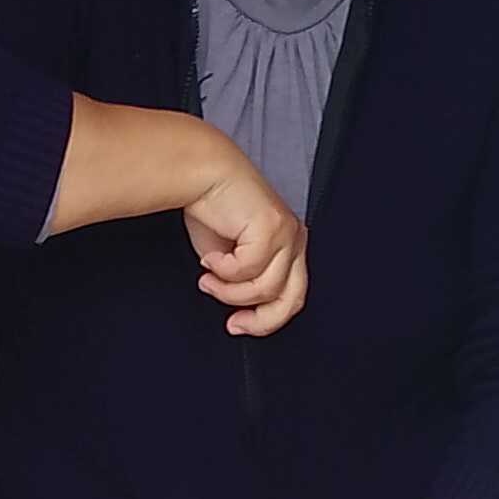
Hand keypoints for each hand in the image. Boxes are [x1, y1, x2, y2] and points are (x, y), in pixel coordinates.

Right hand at [182, 143, 306, 335]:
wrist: (203, 173)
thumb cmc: (213, 208)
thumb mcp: (230, 258)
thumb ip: (242, 283)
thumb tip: (238, 309)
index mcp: (290, 247)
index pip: (291, 298)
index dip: (265, 321)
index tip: (237, 325)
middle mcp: (295, 240)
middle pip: (290, 300)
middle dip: (259, 320)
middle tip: (232, 321)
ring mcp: (288, 234)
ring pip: (266, 289)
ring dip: (229, 291)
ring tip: (208, 277)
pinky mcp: (273, 228)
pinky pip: (249, 269)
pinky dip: (223, 269)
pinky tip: (211, 257)